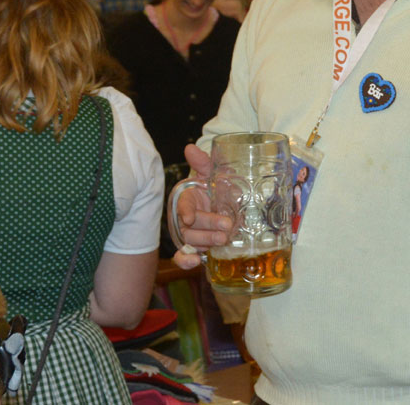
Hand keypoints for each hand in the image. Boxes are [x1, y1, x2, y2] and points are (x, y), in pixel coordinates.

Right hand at [170, 143, 232, 268]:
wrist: (226, 206)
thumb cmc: (216, 189)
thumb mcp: (212, 175)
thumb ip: (203, 163)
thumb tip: (190, 148)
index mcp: (186, 197)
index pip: (182, 204)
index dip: (185, 211)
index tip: (190, 217)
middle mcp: (183, 217)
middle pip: (188, 225)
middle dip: (207, 226)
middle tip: (227, 227)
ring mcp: (188, 233)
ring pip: (189, 241)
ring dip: (205, 241)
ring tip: (223, 240)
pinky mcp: (192, 248)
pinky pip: (182, 257)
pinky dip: (186, 261)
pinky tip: (197, 262)